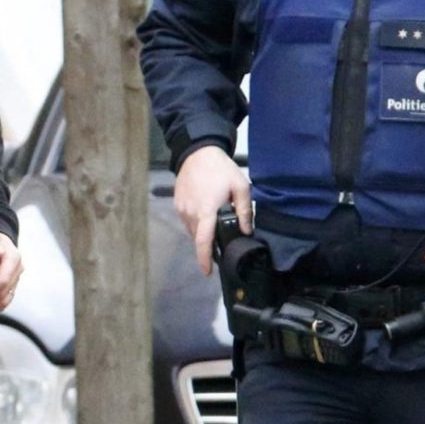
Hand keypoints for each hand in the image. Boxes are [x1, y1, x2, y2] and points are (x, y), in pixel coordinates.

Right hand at [174, 146, 250, 276]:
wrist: (198, 151)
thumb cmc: (221, 169)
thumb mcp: (241, 186)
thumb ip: (244, 211)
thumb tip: (246, 232)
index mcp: (206, 210)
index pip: (203, 241)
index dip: (205, 258)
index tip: (207, 272)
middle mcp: (190, 213)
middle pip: (198, 238)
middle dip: (208, 245)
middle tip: (222, 241)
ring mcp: (181, 209)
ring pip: (192, 231)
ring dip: (202, 233)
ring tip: (214, 225)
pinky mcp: (177, 204)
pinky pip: (187, 221)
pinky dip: (196, 224)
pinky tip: (205, 215)